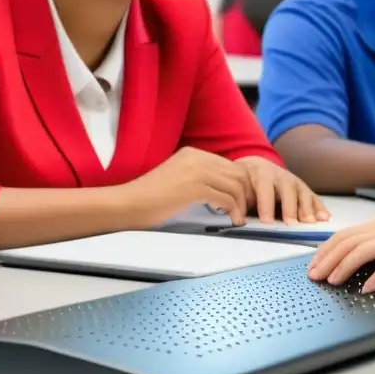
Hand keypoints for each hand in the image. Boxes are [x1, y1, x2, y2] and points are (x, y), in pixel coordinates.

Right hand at [127, 147, 252, 225]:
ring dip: (240, 205)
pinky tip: (230, 220)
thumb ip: (200, 178)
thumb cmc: (150, 198)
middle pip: (237, 173)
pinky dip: (233, 211)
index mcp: (193, 153)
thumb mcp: (179, 179)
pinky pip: (226, 198)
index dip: (241, 184)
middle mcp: (197, 157)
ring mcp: (197, 170)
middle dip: (246, 194)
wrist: (129, 204)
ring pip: (235, 186)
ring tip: (237, 218)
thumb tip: (224, 191)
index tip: (241, 201)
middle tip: (244, 211)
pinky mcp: (195, 187)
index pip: (230, 165)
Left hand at [235, 156, 329, 224]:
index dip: (266, 205)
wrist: (258, 167)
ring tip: (311, 223)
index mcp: (263, 174)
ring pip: (303, 194)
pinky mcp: (305, 189)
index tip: (266, 222)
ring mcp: (296, 182)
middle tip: (292, 224)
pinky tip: (325, 218)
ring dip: (308, 209)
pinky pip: (314, 198)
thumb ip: (242, 202)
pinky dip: (320, 208)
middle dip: (290, 208)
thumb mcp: (241, 188)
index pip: (265, 189)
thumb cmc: (248, 182)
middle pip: (288, 190)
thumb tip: (238, 220)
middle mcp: (282, 176)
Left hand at [307, 217, 374, 293]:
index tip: (313, 266)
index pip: (346, 235)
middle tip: (314, 277)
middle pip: (350, 241)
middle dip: (327, 259)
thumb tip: (353, 263)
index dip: (325, 250)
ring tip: (333, 282)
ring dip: (345, 266)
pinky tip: (366, 288)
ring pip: (365, 249)